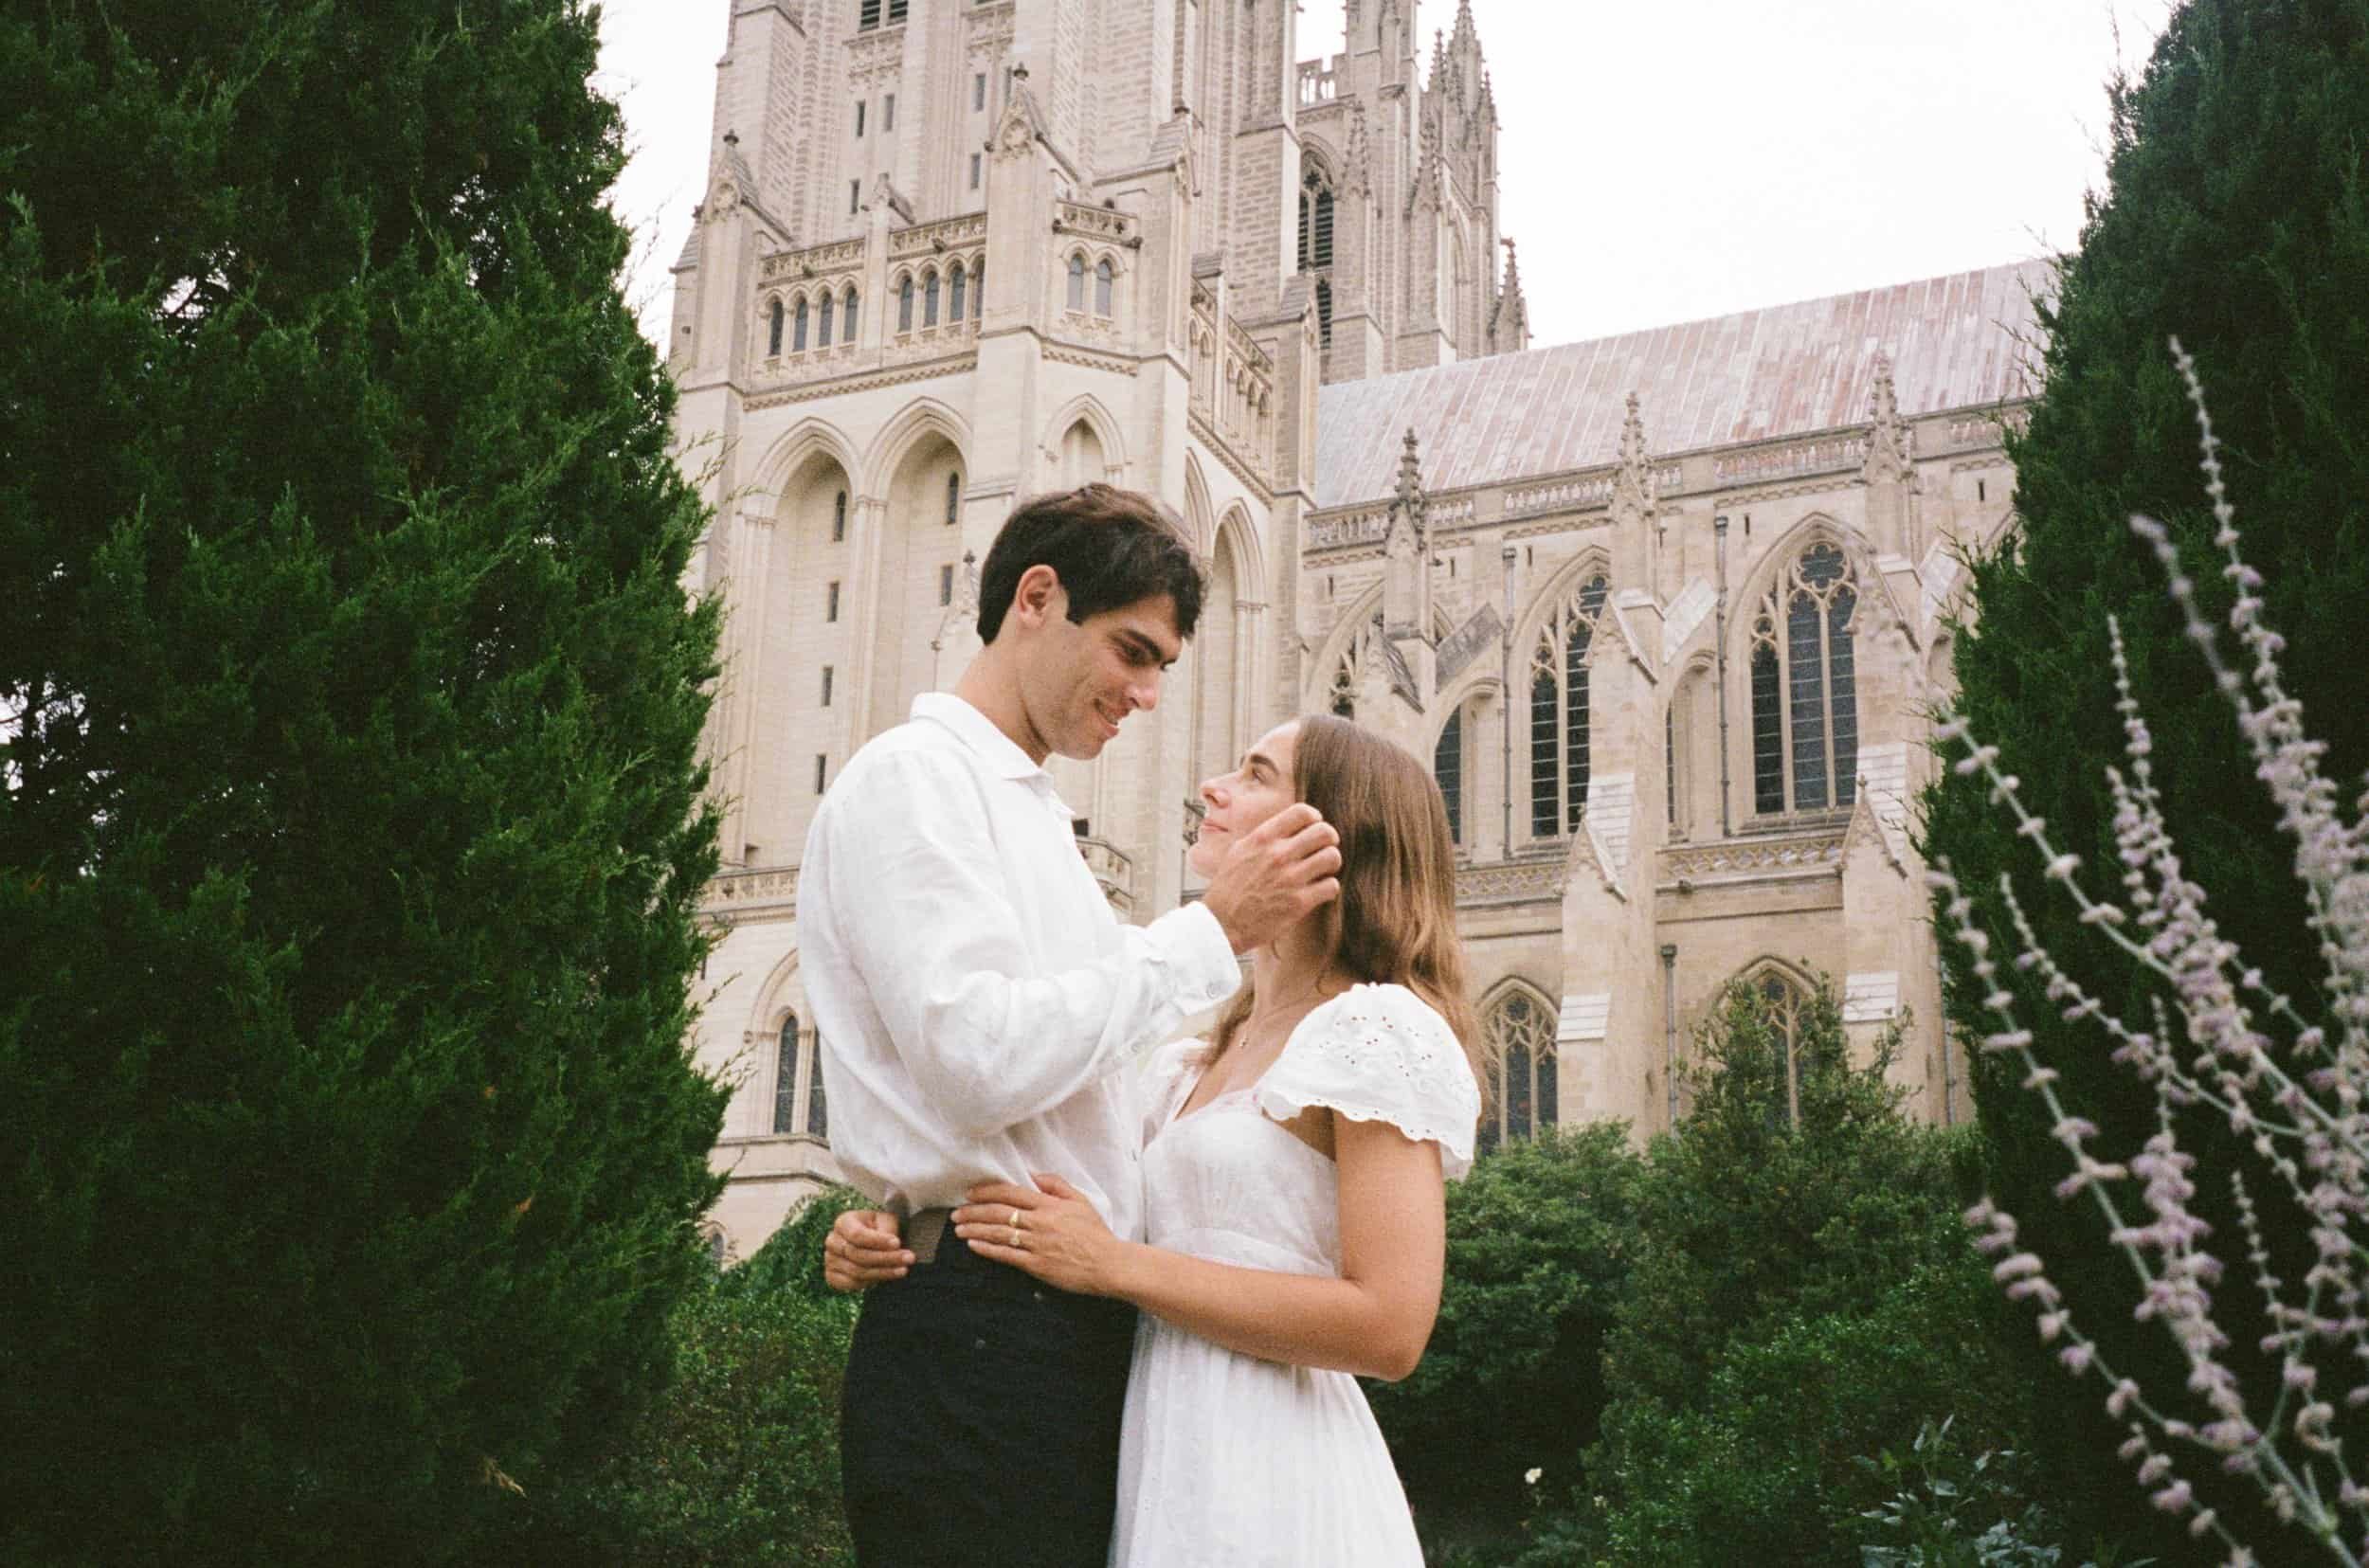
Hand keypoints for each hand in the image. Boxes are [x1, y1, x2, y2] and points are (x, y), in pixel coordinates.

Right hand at [822, 1208, 910, 1291]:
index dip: (877, 1241)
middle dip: (886, 1258)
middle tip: (909, 1258)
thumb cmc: (880, 1228)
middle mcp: (833, 1241)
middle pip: (858, 1255)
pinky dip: (870, 1282)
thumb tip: (892, 1246)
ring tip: (903, 1269)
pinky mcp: (832, 1276)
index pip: (857, 1235)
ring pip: (857, 1272)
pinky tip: (887, 1277)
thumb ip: (887, 1230)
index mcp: (843, 1222)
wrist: (871, 1242)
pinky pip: (851, 1283)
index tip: (898, 1243)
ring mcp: (830, 1259)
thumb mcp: (886, 1221)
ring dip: (883, 1272)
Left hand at [955, 1175, 1119, 1296]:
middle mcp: (1040, 1222)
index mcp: (1050, 1205)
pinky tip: (974, 1246)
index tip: (971, 1193)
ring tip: (959, 1228)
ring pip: (999, 1233)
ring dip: (975, 1229)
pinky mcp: (1037, 1265)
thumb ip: (1056, 1185)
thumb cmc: (1095, 1233)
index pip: (1012, 1193)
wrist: (1108, 1263)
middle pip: (999, 1212)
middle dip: (974, 1211)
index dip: (988, 1192)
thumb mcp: (1080, 1201)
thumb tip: (1033, 1175)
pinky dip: (988, 1249)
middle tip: (957, 1212)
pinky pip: (1007, 1255)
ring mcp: (1037, 1244)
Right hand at [1199, 802, 1341, 954]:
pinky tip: (1319, 891)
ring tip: (1323, 870)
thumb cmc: (1228, 889)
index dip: (1314, 818)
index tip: (1313, 827)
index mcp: (1262, 839)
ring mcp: (1290, 878)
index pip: (1302, 812)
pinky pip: (1331, 886)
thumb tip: (1285, 827)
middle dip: (1329, 839)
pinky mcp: (1299, 902)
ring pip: (1332, 857)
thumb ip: (1262, 837)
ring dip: (1331, 863)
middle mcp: (1278, 854)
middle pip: (1324, 832)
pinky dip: (1329, 888)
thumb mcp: (1238, 851)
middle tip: (1324, 848)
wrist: (1221, 923)